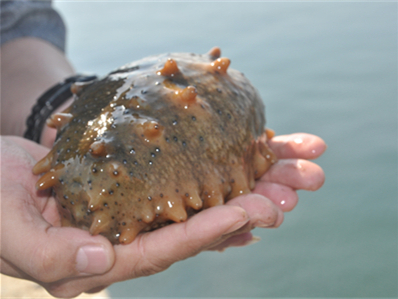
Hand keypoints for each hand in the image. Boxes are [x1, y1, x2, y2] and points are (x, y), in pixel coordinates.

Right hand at [0, 133, 324, 297]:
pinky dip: (209, 182)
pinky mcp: (132, 191)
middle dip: (240, 213)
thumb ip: (48, 255)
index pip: (162, 249)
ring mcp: (130, 216)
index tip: (248, 213)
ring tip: (280, 181)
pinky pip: (178, 188)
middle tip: (285, 197)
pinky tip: (240, 178)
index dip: (205, 233)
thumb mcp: (5, 227)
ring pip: (193, 207)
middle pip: (191, 231)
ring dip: (236, 192)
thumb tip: (103, 262)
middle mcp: (122, 242)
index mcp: (97, 260)